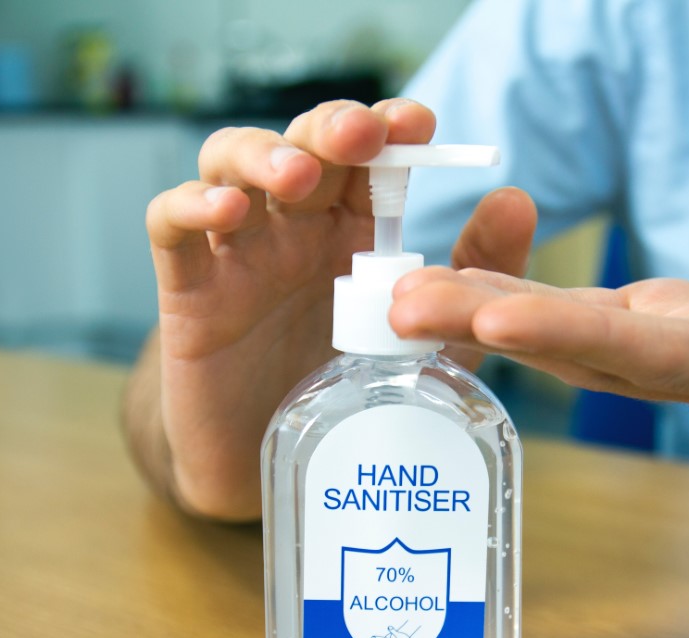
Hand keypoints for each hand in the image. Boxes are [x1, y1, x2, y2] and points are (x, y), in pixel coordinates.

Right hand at [138, 99, 535, 519]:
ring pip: (228, 166)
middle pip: (301, 146)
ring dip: (261, 155)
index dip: (386, 128)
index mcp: (349, 231)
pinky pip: (170, 228)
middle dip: (331, 129)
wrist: (269, 464)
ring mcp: (237, 253)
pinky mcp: (188, 291)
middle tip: (361, 136)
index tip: (416, 123)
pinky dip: (189, 206)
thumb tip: (518, 198)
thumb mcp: (428, 340)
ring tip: (295, 175)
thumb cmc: (344, 394)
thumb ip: (470, 278)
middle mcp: (292, 229)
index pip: (364, 158)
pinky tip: (224, 211)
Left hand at [390, 219, 688, 429]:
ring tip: (397, 289)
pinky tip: (448, 281)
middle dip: (491, 328)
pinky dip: (507, 299)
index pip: (658, 355)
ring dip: (478, 315)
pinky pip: (566, 319)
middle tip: (401, 302)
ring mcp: (660, 356)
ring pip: (559, 338)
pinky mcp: (645, 334)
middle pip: (580, 353)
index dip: (578, 337)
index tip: (497, 319)